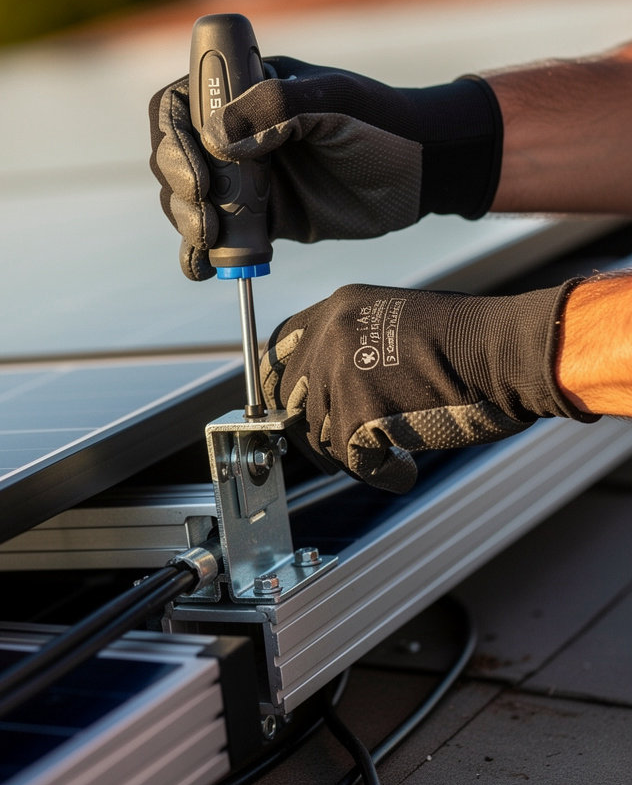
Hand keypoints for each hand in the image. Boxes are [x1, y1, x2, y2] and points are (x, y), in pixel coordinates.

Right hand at [149, 58, 501, 279]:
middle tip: (208, 207)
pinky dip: (199, 255)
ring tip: (214, 236)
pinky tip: (201, 268)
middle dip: (181, 185)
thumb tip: (219, 136)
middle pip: (174, 157)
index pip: (179, 105)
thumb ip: (277, 108)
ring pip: (187, 200)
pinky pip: (215, 238)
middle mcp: (233, 134)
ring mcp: (242, 178)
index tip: (197, 166)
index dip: (173, 135)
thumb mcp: (333, 102)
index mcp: (243, 92)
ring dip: (188, 221)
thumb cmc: (382, 123)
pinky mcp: (257, 219)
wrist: (422, 172)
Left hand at [260, 281, 594, 492]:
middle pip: (293, 399)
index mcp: (337, 309)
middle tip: (341, 451)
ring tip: (393, 455)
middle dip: (314, 431)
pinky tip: (405, 471)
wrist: (507, 351)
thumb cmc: (466, 346)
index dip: (279, 387)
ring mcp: (341, 372)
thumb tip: (317, 392)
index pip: (279, 350)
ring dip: (354, 454)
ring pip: (321, 434)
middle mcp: (330, 335)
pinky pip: (354, 462)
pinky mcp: (360, 412)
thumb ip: (349, 350)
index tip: (285, 411)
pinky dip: (382, 475)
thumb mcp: (390, 327)